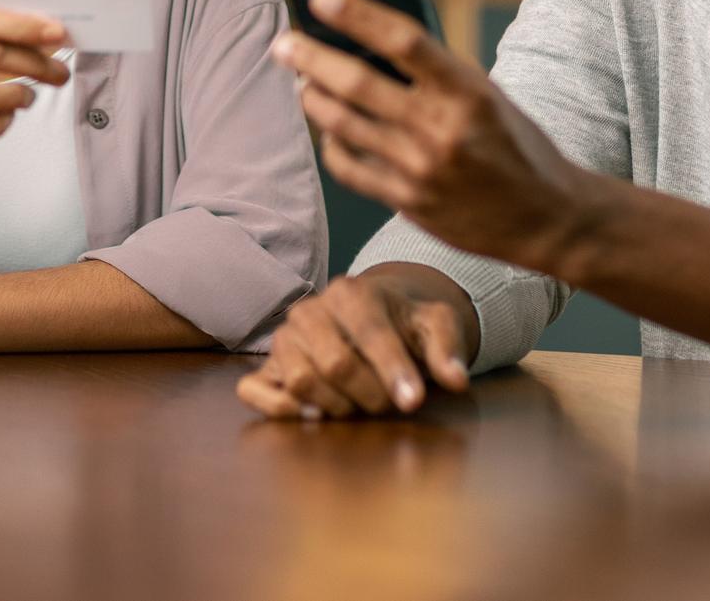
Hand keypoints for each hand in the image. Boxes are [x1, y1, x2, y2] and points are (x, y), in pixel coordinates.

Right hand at [236, 269, 475, 419]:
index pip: (370, 332)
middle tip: (390, 405)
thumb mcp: (435, 326)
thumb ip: (447, 349)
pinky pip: (253, 390)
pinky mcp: (266, 366)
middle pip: (335, 364)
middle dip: (370, 394)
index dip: (392, 370)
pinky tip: (310, 416)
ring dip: (337, 407)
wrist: (370, 318)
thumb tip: (456, 380)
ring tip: (359, 407)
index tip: (414, 402)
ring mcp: (284, 338)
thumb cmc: (403, 325)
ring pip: (300, 380)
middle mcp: (310, 311)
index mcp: (352, 293)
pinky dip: (278, 408)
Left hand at [271, 0, 600, 273]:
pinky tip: (329, 130)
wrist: (548, 218)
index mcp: (468, 91)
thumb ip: (436, 74)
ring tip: (301, 81)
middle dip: (311, 58)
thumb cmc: (516, 145)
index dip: (357, 14)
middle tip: (283, 43)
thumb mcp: (488, 96)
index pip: (403, 41)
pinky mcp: (408, 203)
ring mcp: (421, 169)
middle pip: (357, 83)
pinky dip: (332, 143)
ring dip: (314, 98)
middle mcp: (442, 129)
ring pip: (344, 124)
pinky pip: (350, 167)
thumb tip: (370, 42)